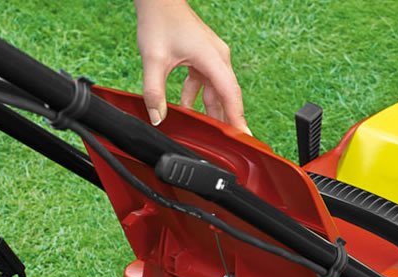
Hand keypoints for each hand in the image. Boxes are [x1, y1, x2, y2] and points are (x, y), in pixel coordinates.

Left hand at [134, 0, 247, 131]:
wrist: (159, 0)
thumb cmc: (161, 21)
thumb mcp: (153, 59)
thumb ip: (154, 91)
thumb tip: (157, 116)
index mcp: (212, 58)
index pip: (230, 94)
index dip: (237, 118)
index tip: (244, 136)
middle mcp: (218, 58)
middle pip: (227, 95)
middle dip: (227, 119)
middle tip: (231, 142)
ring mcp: (212, 57)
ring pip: (216, 90)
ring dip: (210, 109)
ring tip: (210, 131)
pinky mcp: (203, 57)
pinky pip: (205, 83)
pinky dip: (198, 96)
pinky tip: (187, 108)